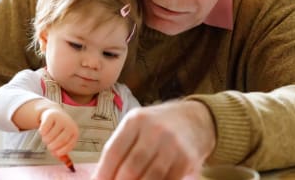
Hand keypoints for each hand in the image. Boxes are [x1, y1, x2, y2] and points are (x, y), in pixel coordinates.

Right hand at [39, 107, 78, 157]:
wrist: (54, 113)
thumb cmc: (59, 130)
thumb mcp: (63, 139)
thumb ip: (62, 151)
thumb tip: (62, 160)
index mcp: (75, 132)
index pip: (69, 145)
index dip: (61, 151)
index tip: (55, 153)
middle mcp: (70, 125)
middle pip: (60, 141)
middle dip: (52, 147)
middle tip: (48, 146)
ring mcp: (61, 119)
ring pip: (50, 136)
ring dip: (45, 140)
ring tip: (46, 138)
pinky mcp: (51, 116)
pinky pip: (44, 129)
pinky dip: (41, 133)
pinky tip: (43, 130)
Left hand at [91, 101, 215, 179]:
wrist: (194, 120)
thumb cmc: (157, 127)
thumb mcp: (136, 127)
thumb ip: (120, 148)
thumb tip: (100, 177)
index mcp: (136, 120)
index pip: (114, 151)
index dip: (103, 172)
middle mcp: (154, 130)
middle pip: (130, 168)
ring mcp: (172, 145)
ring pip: (149, 177)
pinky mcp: (187, 159)